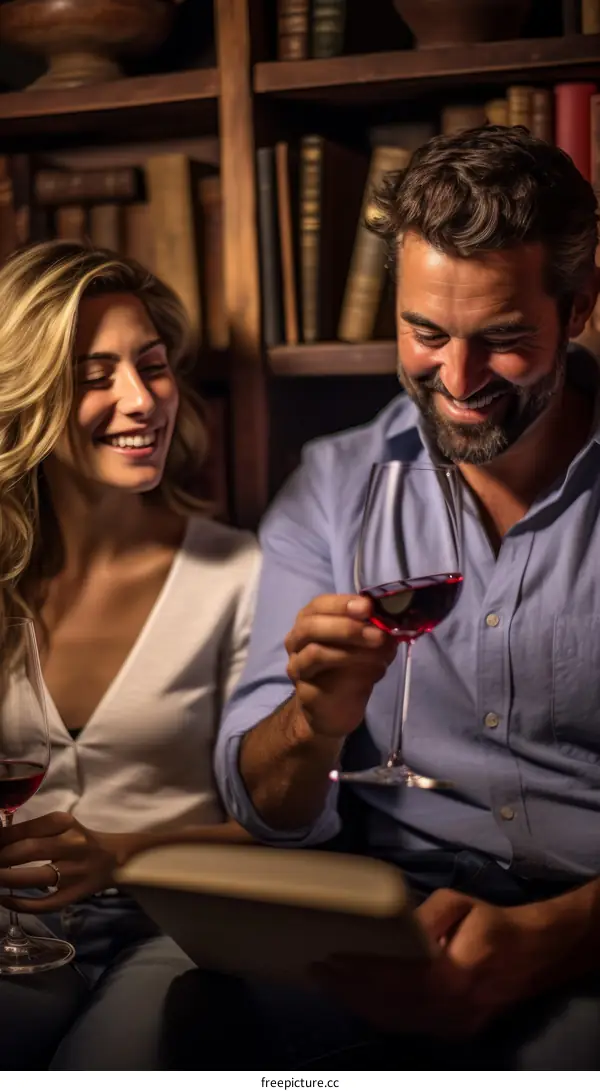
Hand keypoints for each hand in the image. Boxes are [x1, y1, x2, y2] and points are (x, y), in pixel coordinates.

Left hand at [0, 812, 136, 911]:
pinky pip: (44, 904)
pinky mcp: (74, 895)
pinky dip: (21, 904)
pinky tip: (4, 900)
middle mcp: (71, 845)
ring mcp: (73, 873)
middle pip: (28, 851)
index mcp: (65, 823)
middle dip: (0, 858)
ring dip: (7, 879)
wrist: (115, 859)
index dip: (1, 838)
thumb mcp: (60, 827)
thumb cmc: (80, 840)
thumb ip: (31, 831)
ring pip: (35, 878)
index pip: (26, 829)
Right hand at [285, 594, 396, 737]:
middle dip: (347, 626)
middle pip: (311, 624)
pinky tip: (371, 669)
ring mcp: (297, 664)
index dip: (343, 603)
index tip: (368, 607)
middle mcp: (297, 639)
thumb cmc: (351, 669)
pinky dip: (347, 668)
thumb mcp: (370, 647)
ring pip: (315, 650)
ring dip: (351, 648)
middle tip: (377, 633)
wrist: (337, 708)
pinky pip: (321, 677)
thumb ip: (378, 633)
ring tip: (378, 649)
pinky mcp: (303, 688)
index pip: (320, 604)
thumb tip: (395, 623)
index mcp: (312, 620)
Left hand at [314, 888, 574, 1038]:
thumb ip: (426, 916)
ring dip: (358, 1005)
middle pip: (388, 1006)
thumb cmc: (493, 925)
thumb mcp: (460, 905)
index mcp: (453, 976)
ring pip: (395, 1022)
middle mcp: (451, 1009)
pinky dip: (379, 1015)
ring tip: (329, 985)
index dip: (360, 972)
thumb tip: (394, 924)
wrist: (534, 955)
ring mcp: (452, 1027)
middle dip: (348, 990)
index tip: (330, 959)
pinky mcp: (453, 1033)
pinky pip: (407, 1027)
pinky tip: (358, 1000)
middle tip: (317, 971)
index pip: (395, 979)